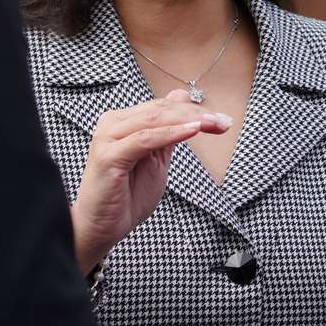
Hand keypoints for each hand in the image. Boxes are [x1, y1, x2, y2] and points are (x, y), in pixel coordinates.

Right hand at [71, 89, 233, 273]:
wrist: (101, 229)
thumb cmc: (126, 196)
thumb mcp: (156, 160)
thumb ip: (169, 131)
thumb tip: (181, 96)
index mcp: (121, 121)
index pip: (162, 107)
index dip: (193, 110)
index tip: (222, 120)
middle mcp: (111, 123)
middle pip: (160, 110)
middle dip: (195, 114)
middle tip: (223, 121)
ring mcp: (107, 137)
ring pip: (154, 119)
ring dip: (188, 120)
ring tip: (214, 124)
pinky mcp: (108, 155)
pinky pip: (145, 139)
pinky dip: (171, 133)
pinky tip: (192, 131)